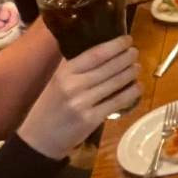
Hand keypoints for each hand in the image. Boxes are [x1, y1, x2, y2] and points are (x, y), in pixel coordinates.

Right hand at [16, 36, 140, 158]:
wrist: (39, 137)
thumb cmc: (50, 106)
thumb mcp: (57, 81)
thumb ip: (76, 67)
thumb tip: (103, 50)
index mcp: (65, 72)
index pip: (95, 54)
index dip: (115, 45)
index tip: (127, 39)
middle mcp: (73, 85)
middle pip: (108, 67)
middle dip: (126, 58)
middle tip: (136, 52)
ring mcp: (82, 103)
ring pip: (115, 83)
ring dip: (130, 73)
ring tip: (137, 67)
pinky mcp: (91, 119)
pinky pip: (117, 102)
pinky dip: (131, 93)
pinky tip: (137, 87)